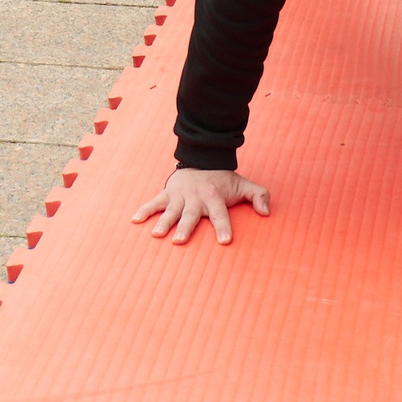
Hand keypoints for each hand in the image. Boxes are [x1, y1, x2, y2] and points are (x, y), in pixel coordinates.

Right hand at [133, 166, 271, 245]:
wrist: (202, 160)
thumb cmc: (223, 180)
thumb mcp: (243, 185)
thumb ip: (259, 196)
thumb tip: (266, 212)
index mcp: (214, 197)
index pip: (220, 214)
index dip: (223, 227)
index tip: (225, 241)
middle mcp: (196, 197)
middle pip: (191, 214)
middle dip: (185, 227)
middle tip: (180, 241)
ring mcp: (180, 195)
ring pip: (171, 210)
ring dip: (164, 222)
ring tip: (157, 234)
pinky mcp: (167, 193)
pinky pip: (154, 202)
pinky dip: (144, 210)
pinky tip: (135, 220)